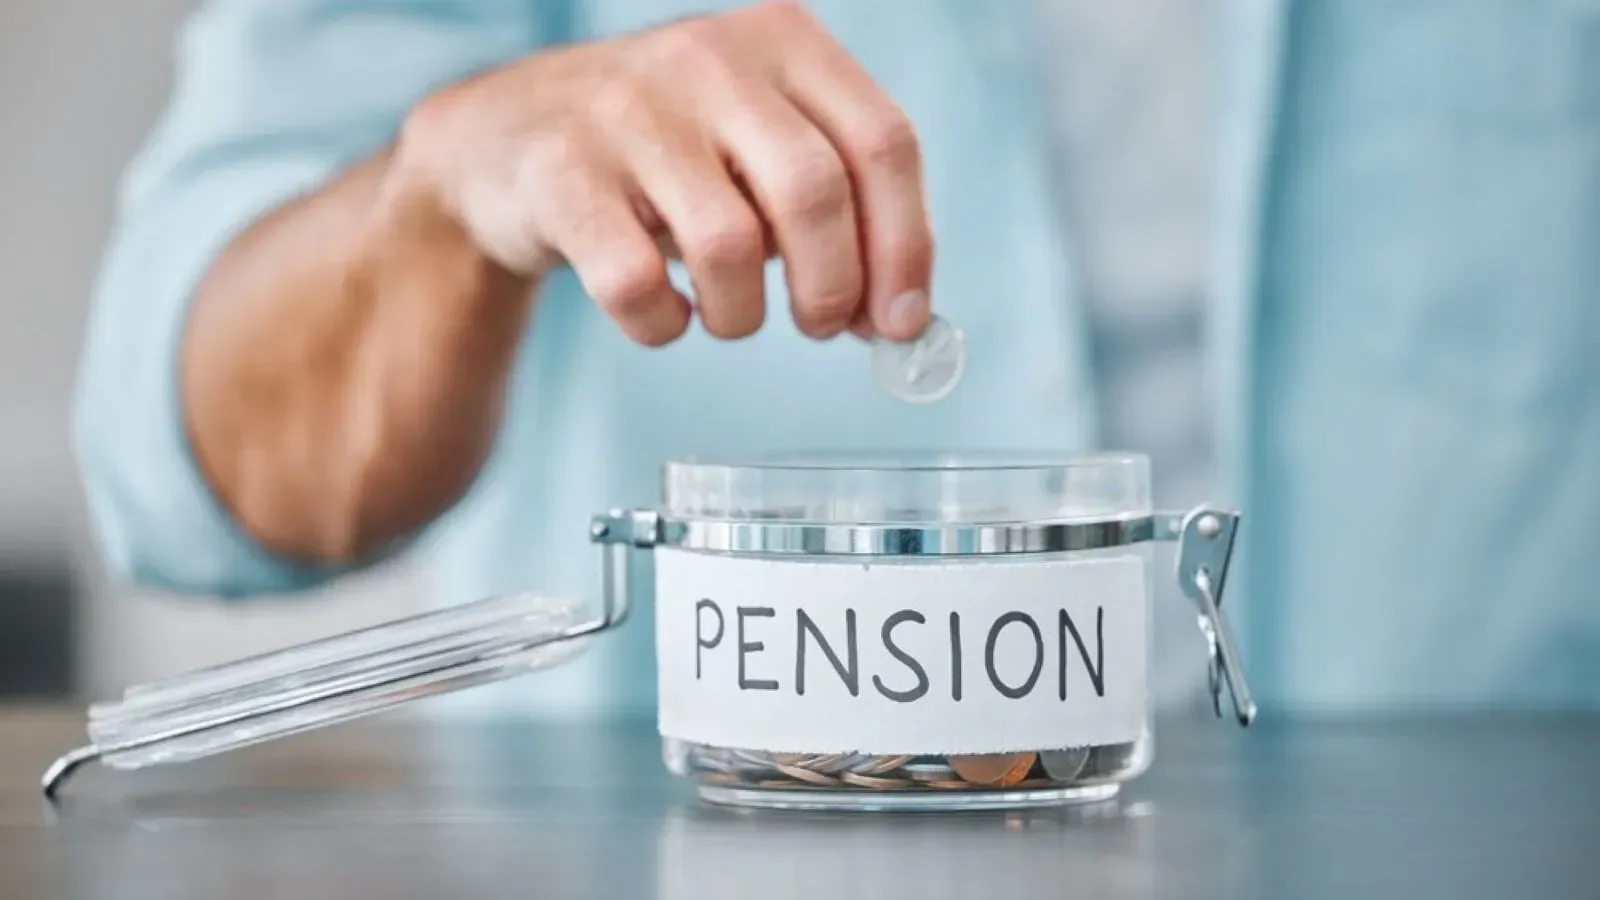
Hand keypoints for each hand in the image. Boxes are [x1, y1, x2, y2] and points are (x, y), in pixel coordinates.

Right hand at [392, 0, 933, 346]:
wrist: (507, 141)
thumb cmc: (667, 157)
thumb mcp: (761, 151)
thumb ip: (839, 213)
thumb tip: (900, 318)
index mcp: (782, 41)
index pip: (883, 143)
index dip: (905, 246)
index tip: (902, 320)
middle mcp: (709, 58)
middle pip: (814, 193)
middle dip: (832, 288)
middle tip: (819, 327)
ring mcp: (627, 109)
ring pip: (729, 247)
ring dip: (742, 314)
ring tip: (726, 313)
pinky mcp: (559, 172)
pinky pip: (636, 283)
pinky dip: (661, 325)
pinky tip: (662, 313)